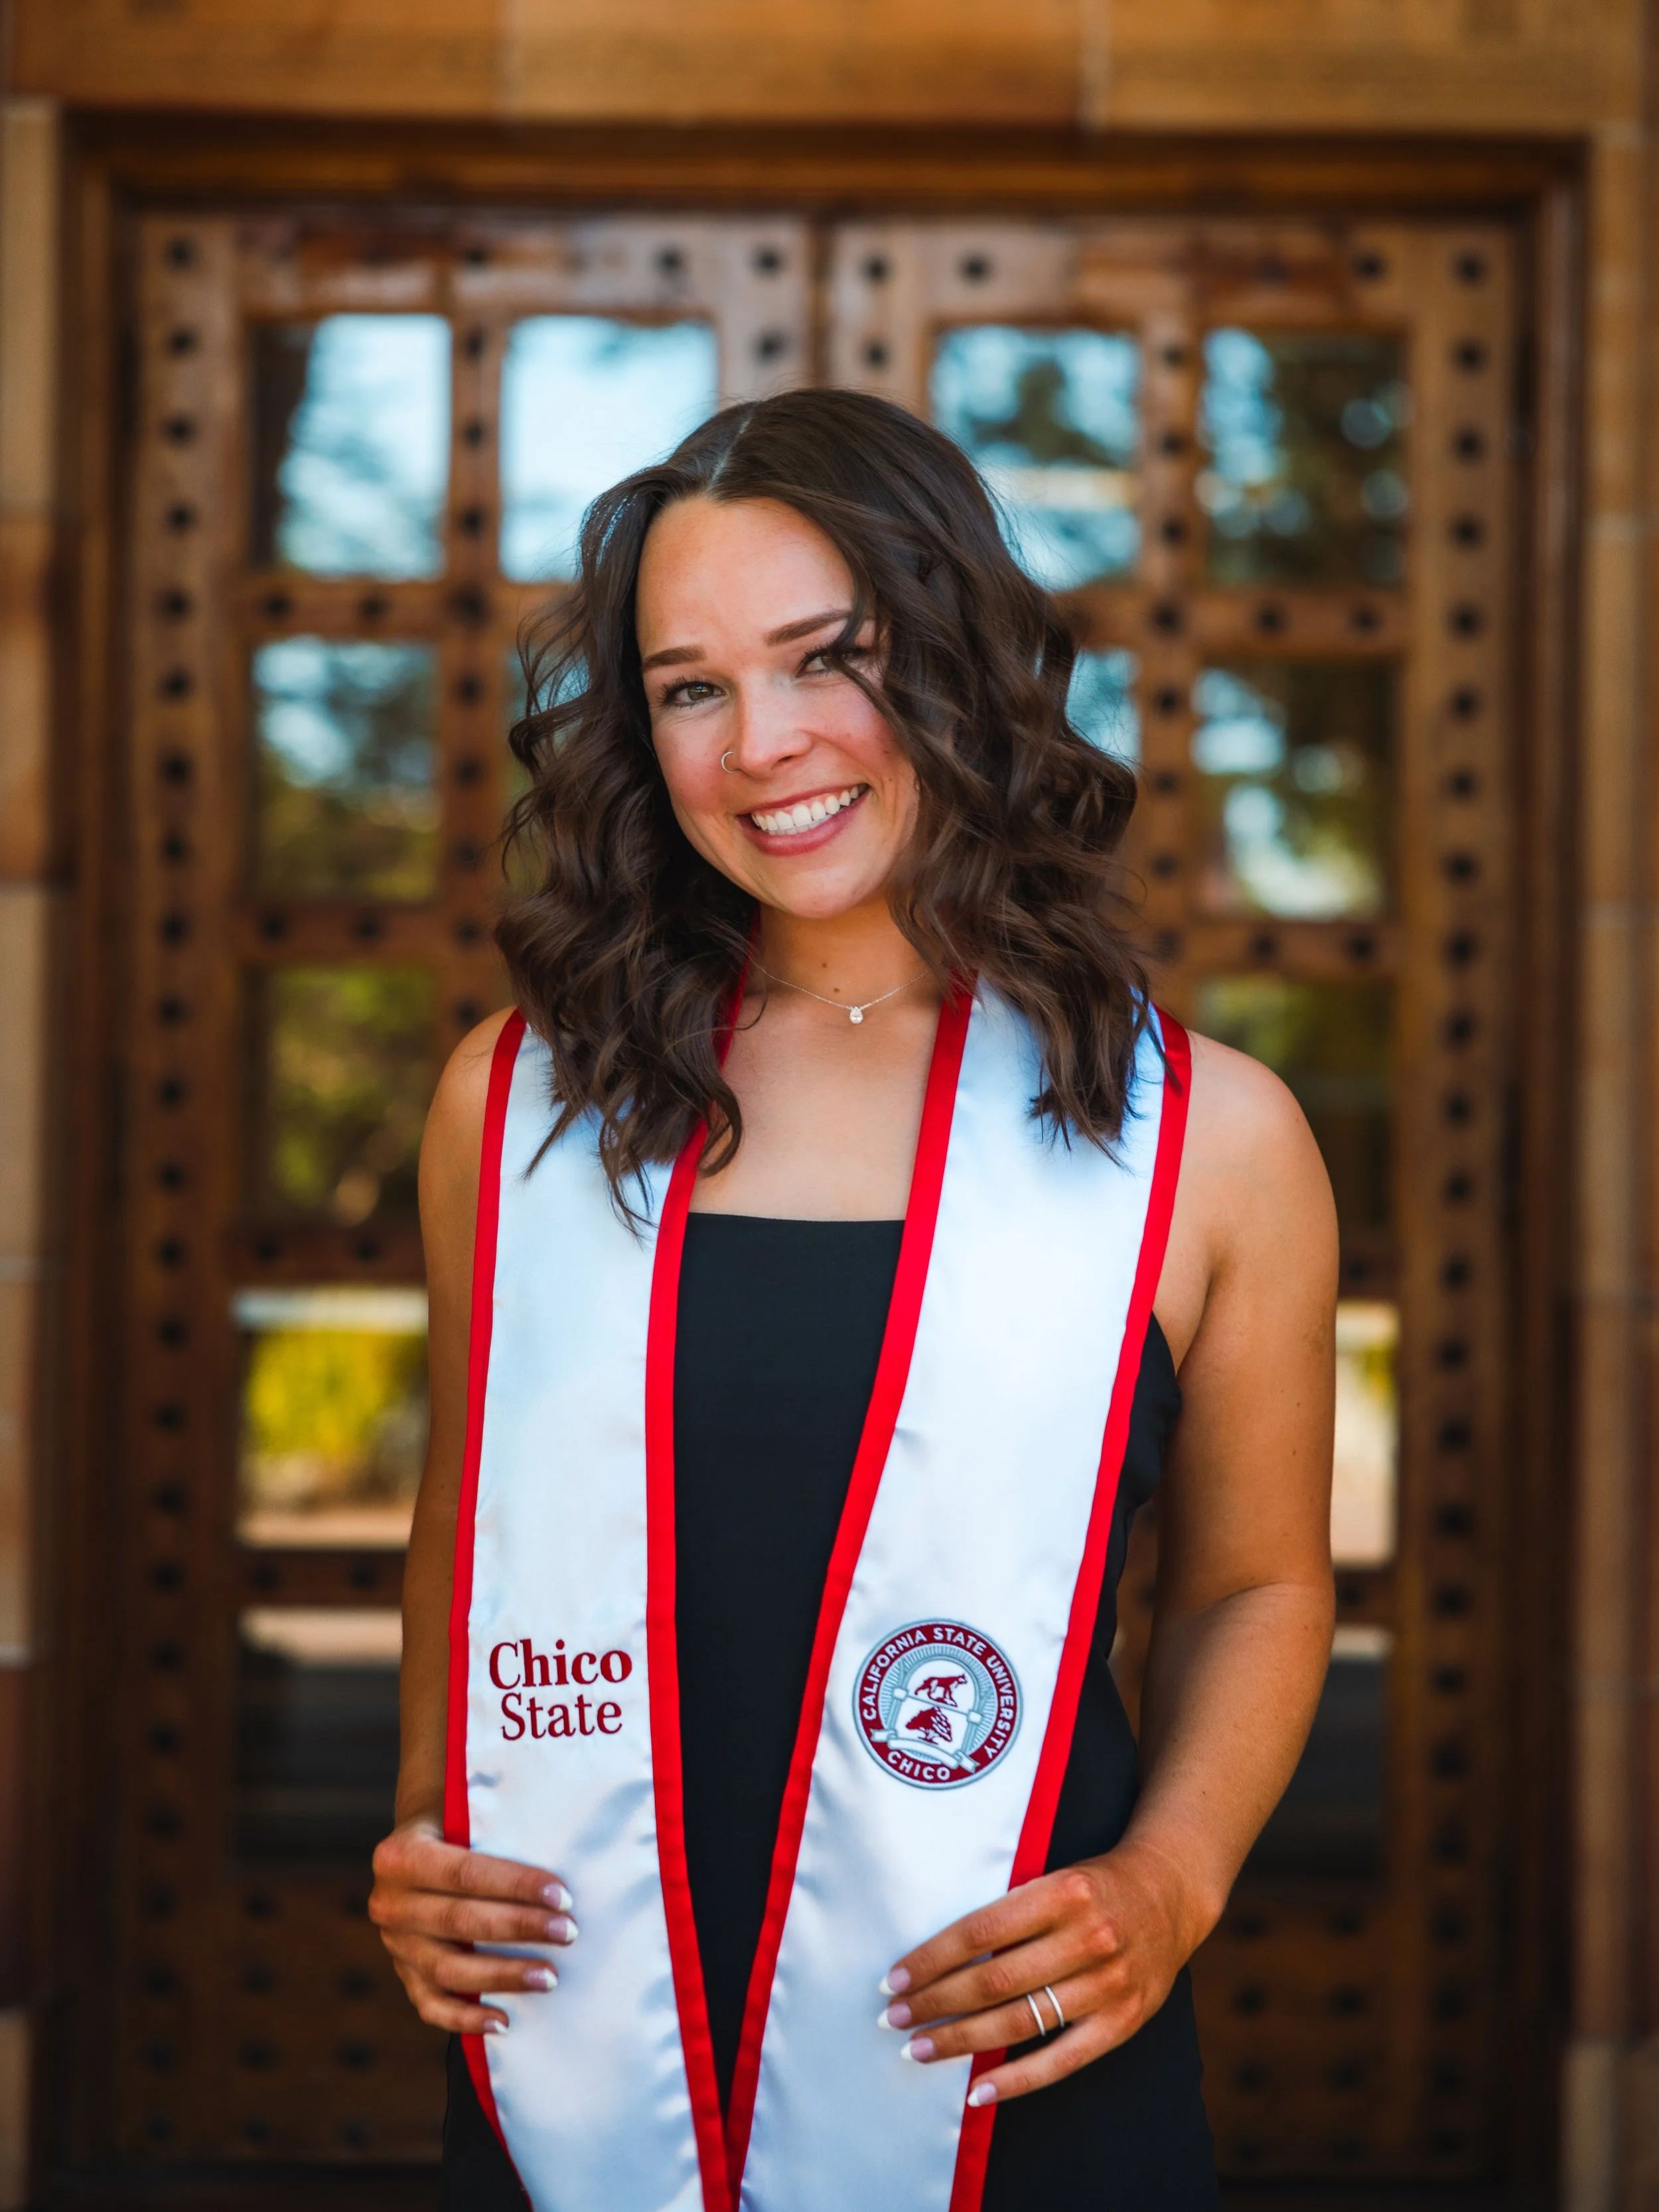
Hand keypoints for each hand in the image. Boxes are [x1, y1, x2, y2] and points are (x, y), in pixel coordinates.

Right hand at [369, 1818, 578, 2033]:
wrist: (417, 1848)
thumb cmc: (458, 1828)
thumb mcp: (461, 1814)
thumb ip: (494, 1826)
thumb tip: (559, 1833)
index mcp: (401, 1856)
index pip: (465, 1873)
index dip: (515, 1885)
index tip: (562, 1896)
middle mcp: (390, 1903)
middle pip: (461, 1921)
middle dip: (520, 1928)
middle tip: (568, 1932)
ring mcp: (395, 1945)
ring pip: (448, 1969)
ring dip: (503, 1976)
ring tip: (549, 1977)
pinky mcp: (404, 1975)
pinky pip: (431, 2005)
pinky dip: (466, 2019)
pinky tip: (504, 2022)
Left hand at [876, 1838, 1201, 2106]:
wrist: (1169, 1894)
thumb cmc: (1094, 1885)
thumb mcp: (1054, 1878)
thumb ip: (1009, 1913)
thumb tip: (937, 1958)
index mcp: (1063, 1892)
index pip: (980, 1930)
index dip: (932, 1958)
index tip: (894, 1979)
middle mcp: (1088, 1937)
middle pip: (995, 1980)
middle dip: (935, 2003)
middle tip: (894, 2018)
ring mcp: (1109, 1983)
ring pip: (1021, 2021)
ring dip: (962, 2040)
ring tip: (918, 2049)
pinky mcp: (1124, 2021)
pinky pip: (1062, 2060)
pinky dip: (1016, 2080)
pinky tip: (977, 2091)